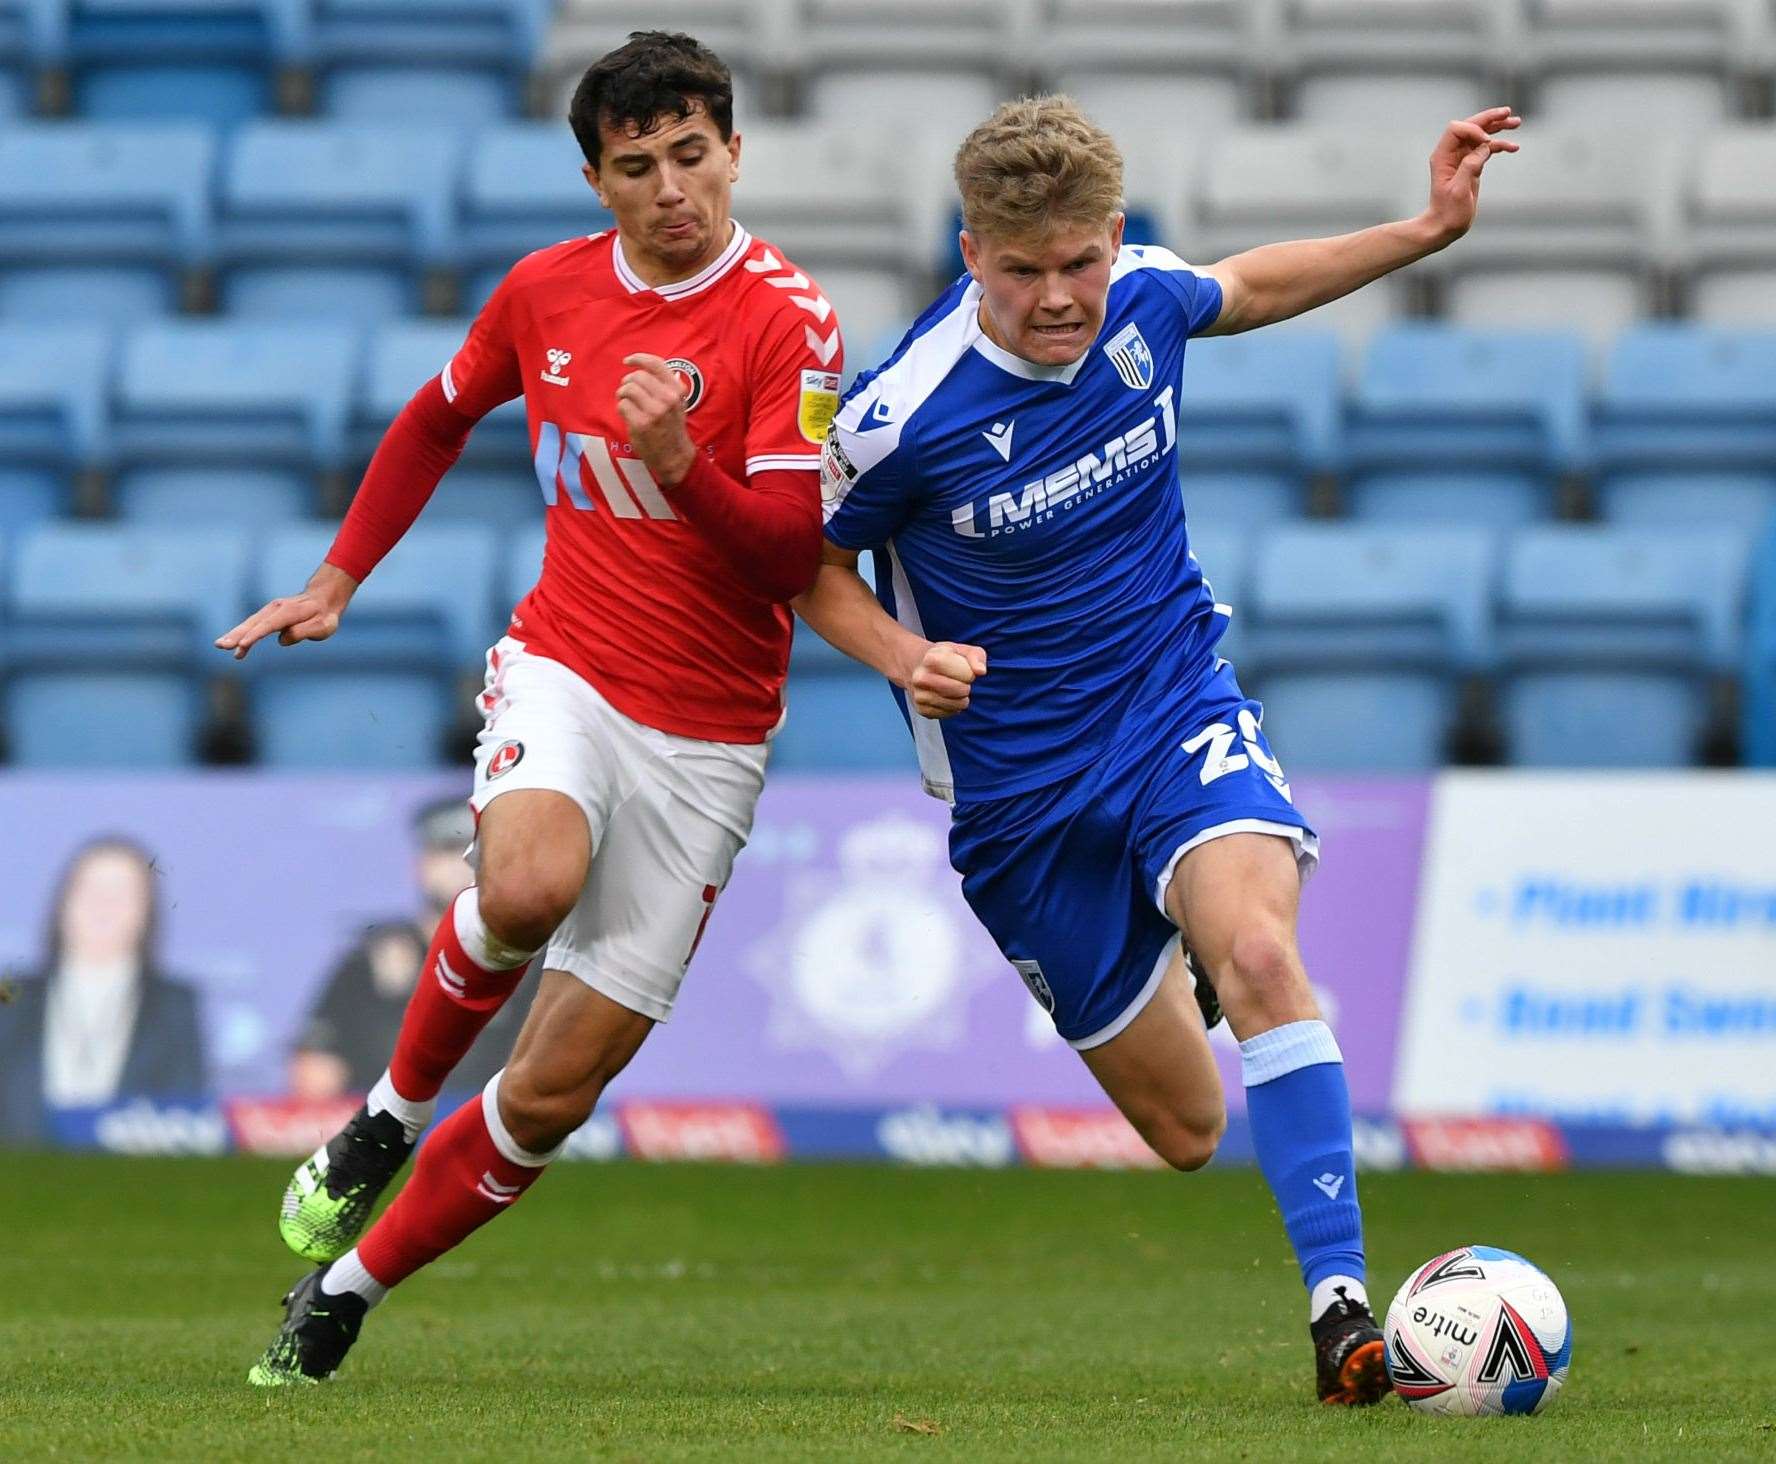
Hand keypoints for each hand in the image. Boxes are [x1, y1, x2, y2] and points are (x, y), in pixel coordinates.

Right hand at [214, 565, 354, 659]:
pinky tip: (235, 649)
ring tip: (220, 646)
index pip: (269, 625)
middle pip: (253, 623)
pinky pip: (253, 626)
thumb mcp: (323, 626)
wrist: (323, 599)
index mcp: (290, 612)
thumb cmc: (324, 616)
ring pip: (249, 624)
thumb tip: (282, 639)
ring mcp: (270, 611)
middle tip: (221, 645)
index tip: (243, 644)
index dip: (256, 635)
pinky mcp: (268, 616)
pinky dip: (242, 636)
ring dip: (234, 635)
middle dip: (237, 635)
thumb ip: (303, 632)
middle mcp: (276, 608)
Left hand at [616, 353, 696, 485]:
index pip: (656, 364)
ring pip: (628, 389)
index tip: (628, 361)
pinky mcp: (642, 423)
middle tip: (627, 392)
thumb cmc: (672, 427)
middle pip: (637, 376)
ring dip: (623, 395)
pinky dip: (622, 409)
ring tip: (627, 403)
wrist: (675, 456)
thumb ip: (665, 384)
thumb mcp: (676, 402)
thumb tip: (642, 366)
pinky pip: (622, 405)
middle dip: (627, 382)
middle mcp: (668, 398)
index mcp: (677, 390)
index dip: (638, 358)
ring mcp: (655, 411)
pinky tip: (628, 416)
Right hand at [904, 641, 986, 719]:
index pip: (967, 675)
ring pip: (957, 705)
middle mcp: (921, 678)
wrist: (917, 666)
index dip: (970, 673)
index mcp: (931, 659)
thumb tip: (980, 671)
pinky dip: (952, 708)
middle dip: (966, 687)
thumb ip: (976, 656)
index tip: (961, 669)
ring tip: (953, 689)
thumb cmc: (944, 658)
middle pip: (961, 691)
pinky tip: (946, 697)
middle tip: (959, 681)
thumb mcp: (962, 650)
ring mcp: (919, 695)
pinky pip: (949, 714)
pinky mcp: (921, 710)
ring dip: (961, 699)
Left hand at [1423, 107, 1519, 243]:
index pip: (1457, 129)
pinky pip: (1487, 149)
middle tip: (1508, 112)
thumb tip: (1485, 146)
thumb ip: (1470, 166)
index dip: (1474, 129)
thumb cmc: (1449, 212)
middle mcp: (1451, 153)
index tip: (1488, 141)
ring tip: (1516, 122)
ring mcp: (1462, 158)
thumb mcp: (1459, 191)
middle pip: (1471, 126)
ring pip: (1481, 135)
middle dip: (1489, 118)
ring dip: (1498, 127)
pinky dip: (1500, 145)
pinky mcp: (1472, 165)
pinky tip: (1514, 147)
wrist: (1445, 226)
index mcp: (1443, 156)